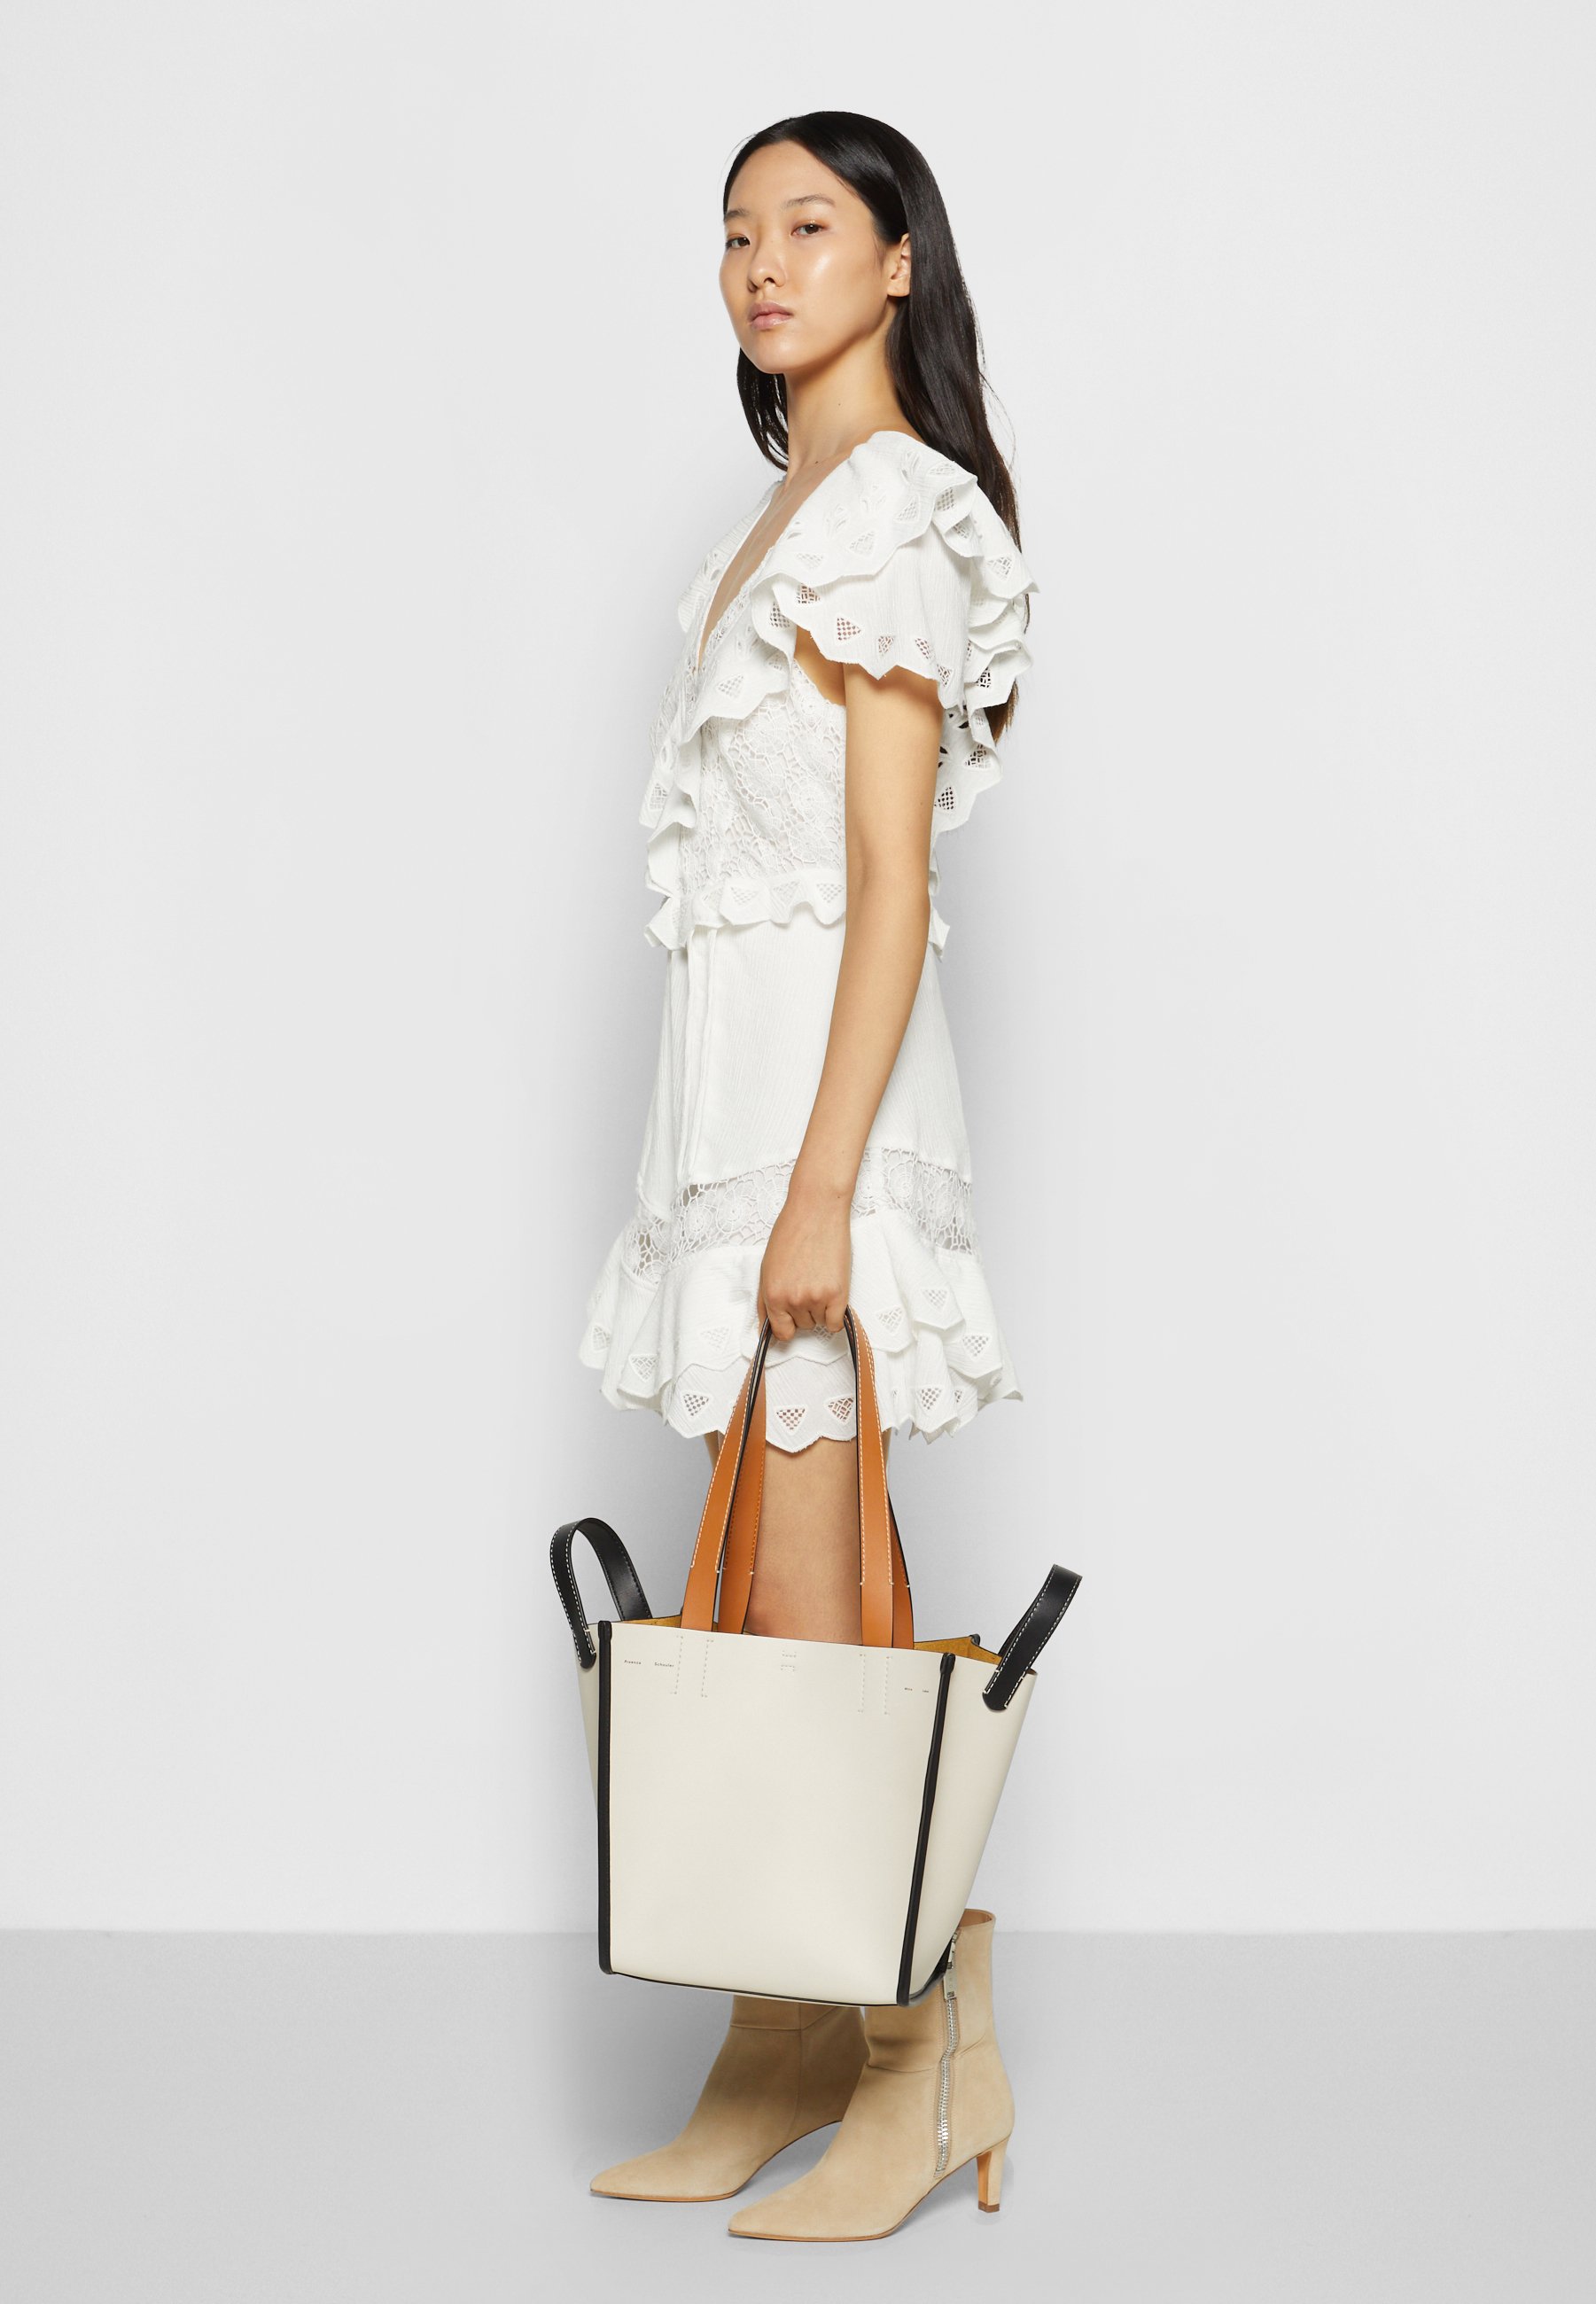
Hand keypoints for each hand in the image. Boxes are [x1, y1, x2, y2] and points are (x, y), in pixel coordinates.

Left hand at [757, 1176, 850, 1339]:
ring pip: (820, 1322)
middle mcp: (792, 1300)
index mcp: (772, 1294)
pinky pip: (836, 1323)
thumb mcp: (767, 1268)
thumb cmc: (792, 1232)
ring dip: (821, 1308)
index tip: (793, 1317)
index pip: (781, 1332)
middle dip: (805, 1310)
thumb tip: (768, 1329)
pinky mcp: (837, 1293)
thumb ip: (765, 1301)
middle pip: (802, 1326)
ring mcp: (815, 1298)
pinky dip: (836, 1314)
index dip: (788, 1325)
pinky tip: (832, 1293)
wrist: (816, 1210)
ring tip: (820, 1279)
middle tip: (808, 1283)